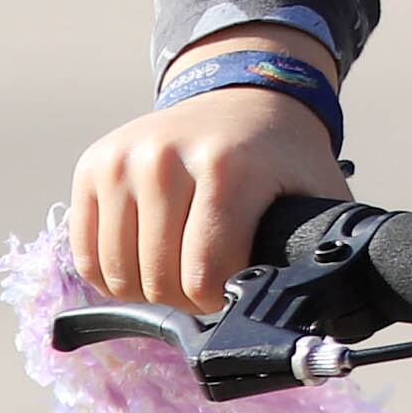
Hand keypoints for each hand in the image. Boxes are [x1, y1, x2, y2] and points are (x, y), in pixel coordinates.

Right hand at [68, 34, 346, 316]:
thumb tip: (324, 317)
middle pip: (158, 281)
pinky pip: (87, 256)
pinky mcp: (94, 166)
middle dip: (187, 299)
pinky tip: (148, 259)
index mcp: (229, 167)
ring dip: (150, 290)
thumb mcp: (317, 194)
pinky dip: (114, 274)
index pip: (204, 275)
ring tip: (182, 268)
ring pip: (117, 275)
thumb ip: (322, 252)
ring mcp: (123, 159)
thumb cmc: (283, 157)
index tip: (237, 287)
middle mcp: (166, 158)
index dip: (221, 300)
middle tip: (211, 282)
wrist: (244, 95)